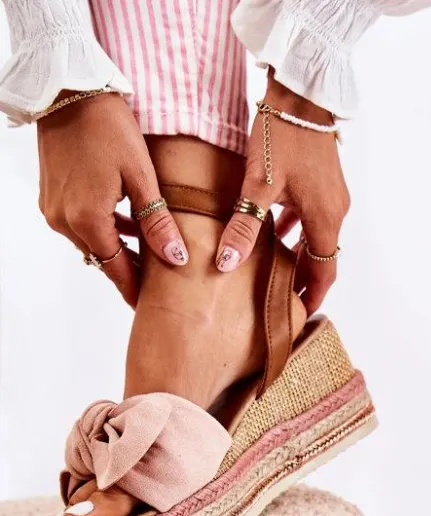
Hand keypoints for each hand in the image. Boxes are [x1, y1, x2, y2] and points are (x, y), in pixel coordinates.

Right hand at [37, 92, 188, 306]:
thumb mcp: (141, 176)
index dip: (135, 290)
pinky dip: (103, 229)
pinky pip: (80, 225)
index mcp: (88, 221)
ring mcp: (54, 209)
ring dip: (117, 248)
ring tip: (149, 253)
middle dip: (129, 271)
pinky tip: (127, 223)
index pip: (116, 271)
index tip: (152, 307)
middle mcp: (65, 222)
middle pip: (103, 259)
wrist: (68, 89)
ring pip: (92, 243)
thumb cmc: (108, 126)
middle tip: (158, 284)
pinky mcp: (50, 196)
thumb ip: (157, 222)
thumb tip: (177, 259)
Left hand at [216, 75, 349, 315]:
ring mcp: (332, 194)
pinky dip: (298, 230)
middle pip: (323, 257)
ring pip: (317, 236)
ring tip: (277, 270)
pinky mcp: (324, 179)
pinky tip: (274, 229)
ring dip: (300, 255)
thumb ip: (243, 226)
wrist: (302, 89)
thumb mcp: (257, 184)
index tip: (300, 314)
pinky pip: (313, 216)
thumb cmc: (282, 134)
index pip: (325, 272)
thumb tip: (226, 263)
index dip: (313, 296)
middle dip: (305, 280)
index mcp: (324, 218)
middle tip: (284, 298)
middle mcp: (335, 210)